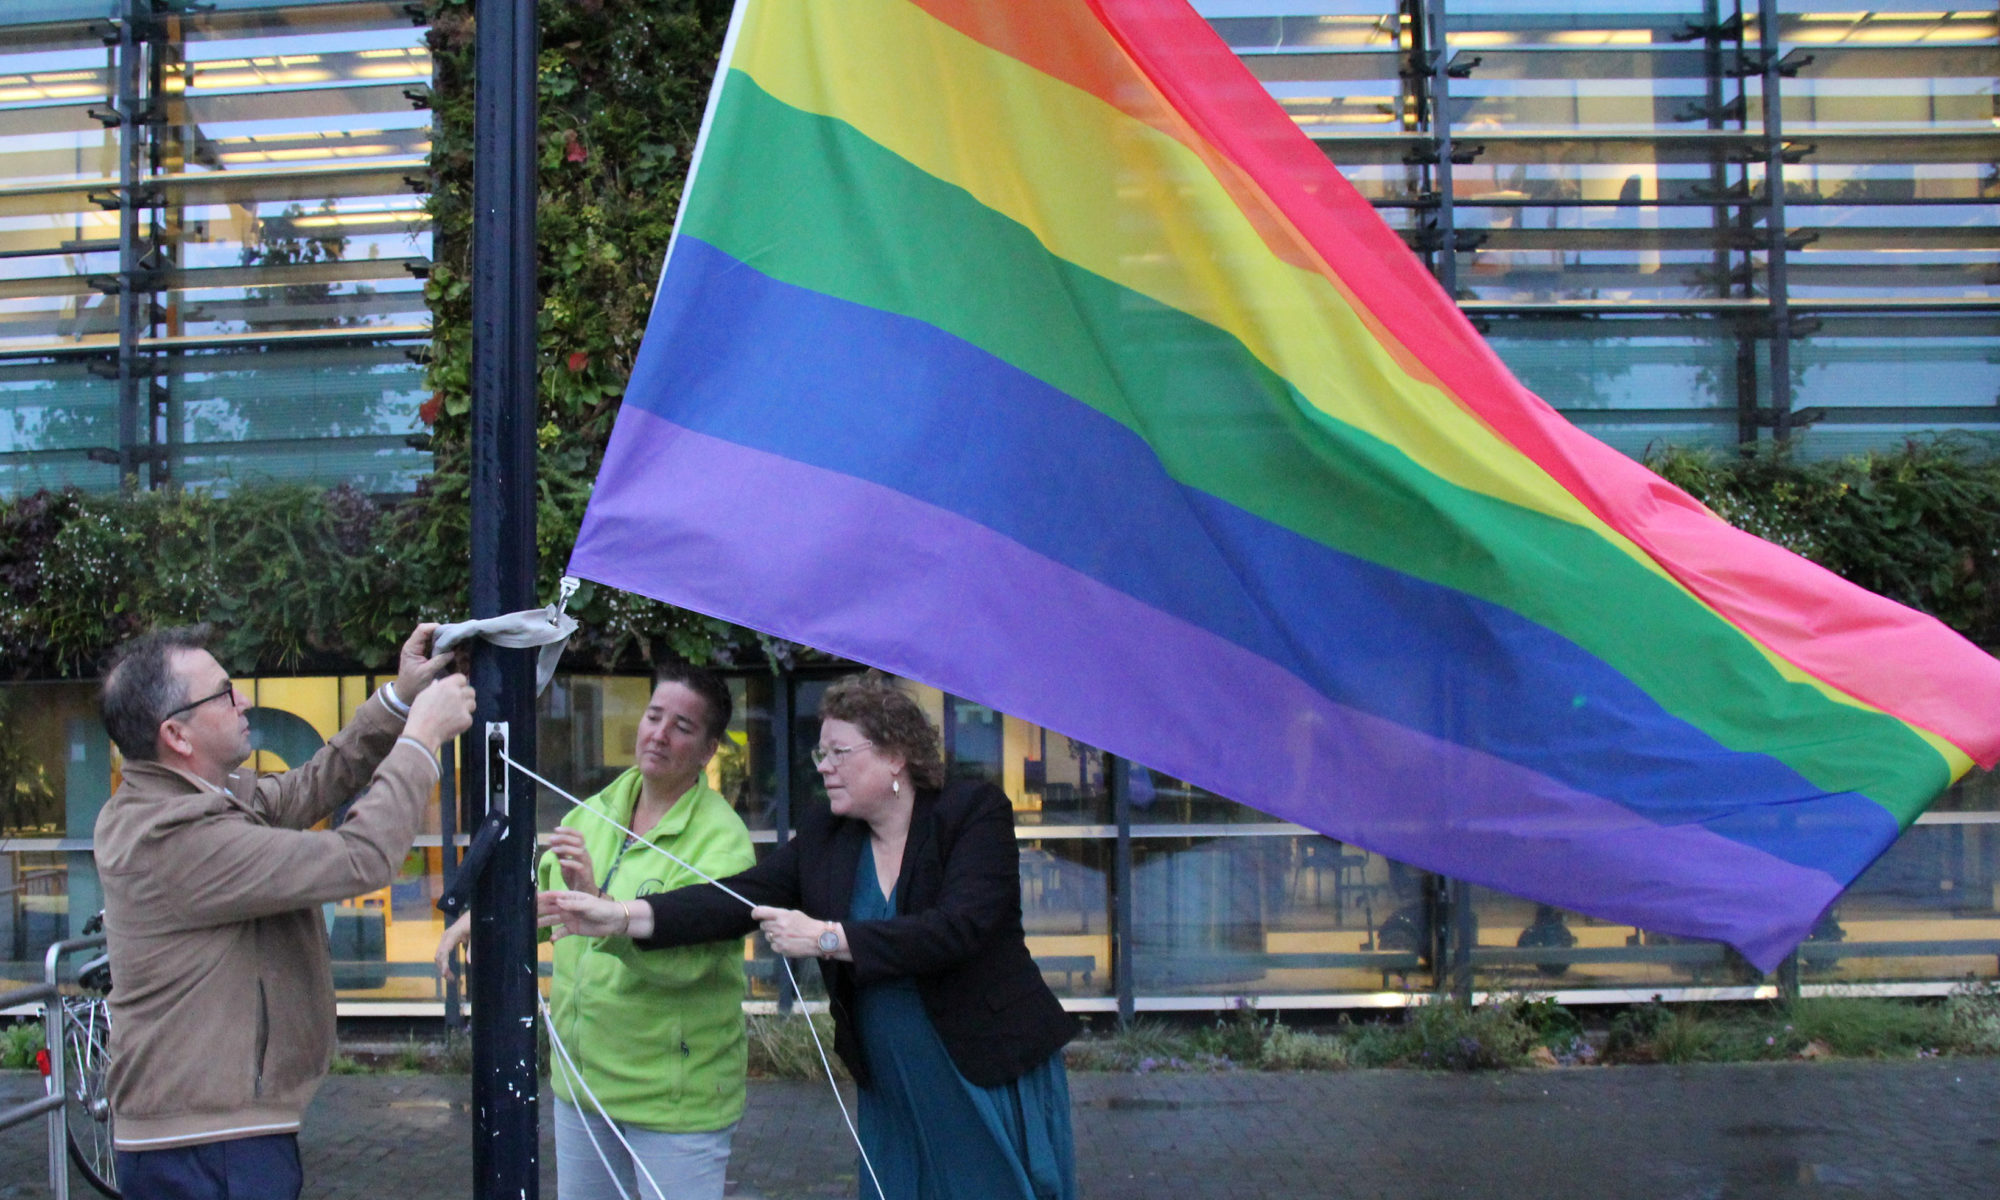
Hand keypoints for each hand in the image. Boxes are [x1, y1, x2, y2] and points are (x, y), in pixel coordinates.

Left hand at [393, 623, 457, 705]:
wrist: (405, 694)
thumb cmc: (413, 684)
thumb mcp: (426, 673)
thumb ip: (438, 661)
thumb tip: (453, 652)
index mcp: (411, 647)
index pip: (422, 629)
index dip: (435, 627)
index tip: (448, 632)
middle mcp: (414, 645)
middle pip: (428, 631)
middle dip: (441, 632)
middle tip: (455, 636)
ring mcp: (418, 649)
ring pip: (431, 637)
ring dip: (442, 638)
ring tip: (455, 641)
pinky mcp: (423, 654)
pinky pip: (433, 645)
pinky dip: (442, 645)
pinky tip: (451, 648)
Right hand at [404, 673, 475, 752]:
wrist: (422, 733)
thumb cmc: (420, 715)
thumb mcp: (423, 696)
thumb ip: (434, 688)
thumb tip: (437, 683)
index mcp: (446, 686)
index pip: (462, 678)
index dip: (460, 684)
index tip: (457, 690)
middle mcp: (457, 694)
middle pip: (471, 691)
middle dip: (466, 696)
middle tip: (458, 703)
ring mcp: (463, 707)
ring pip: (472, 704)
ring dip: (466, 708)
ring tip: (454, 715)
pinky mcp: (467, 719)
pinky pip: (469, 718)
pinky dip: (463, 722)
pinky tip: (452, 724)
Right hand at [435, 912, 470, 978]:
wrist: (471, 913)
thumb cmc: (472, 923)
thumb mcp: (474, 935)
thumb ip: (471, 948)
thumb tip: (469, 962)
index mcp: (451, 935)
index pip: (444, 952)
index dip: (443, 963)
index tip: (445, 974)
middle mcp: (445, 937)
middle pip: (439, 955)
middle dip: (443, 968)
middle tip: (451, 979)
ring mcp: (444, 938)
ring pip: (439, 955)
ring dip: (442, 966)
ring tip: (450, 977)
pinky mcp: (446, 940)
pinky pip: (441, 952)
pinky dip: (443, 962)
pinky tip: (448, 969)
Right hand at [537, 889, 651, 940]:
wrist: (614, 921)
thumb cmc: (602, 908)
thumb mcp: (588, 905)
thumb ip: (573, 904)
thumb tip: (558, 902)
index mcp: (570, 897)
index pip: (553, 896)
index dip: (542, 897)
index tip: (529, 898)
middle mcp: (567, 907)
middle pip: (549, 908)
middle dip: (537, 910)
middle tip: (523, 913)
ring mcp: (569, 918)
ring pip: (552, 920)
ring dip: (542, 923)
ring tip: (530, 926)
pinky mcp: (572, 928)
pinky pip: (561, 932)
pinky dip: (555, 936)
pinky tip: (550, 939)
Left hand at [545, 828, 597, 893]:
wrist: (583, 893)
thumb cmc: (574, 877)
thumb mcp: (565, 863)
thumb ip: (560, 853)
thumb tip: (552, 841)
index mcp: (581, 850)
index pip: (578, 835)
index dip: (568, 830)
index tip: (556, 829)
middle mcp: (586, 855)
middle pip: (578, 841)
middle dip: (564, 838)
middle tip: (552, 839)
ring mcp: (587, 864)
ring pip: (579, 851)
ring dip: (565, 849)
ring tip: (553, 850)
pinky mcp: (585, 874)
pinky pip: (579, 865)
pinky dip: (570, 862)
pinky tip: (561, 862)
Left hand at [752, 905, 835, 957]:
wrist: (819, 939)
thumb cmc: (807, 925)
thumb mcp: (794, 914)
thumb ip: (779, 915)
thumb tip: (767, 916)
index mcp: (781, 915)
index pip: (759, 912)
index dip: (756, 914)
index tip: (756, 915)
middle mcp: (778, 926)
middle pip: (763, 926)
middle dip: (769, 926)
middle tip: (779, 927)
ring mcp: (778, 939)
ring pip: (767, 936)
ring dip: (773, 936)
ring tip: (786, 936)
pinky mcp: (781, 949)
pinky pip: (773, 946)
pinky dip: (778, 945)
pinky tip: (788, 943)